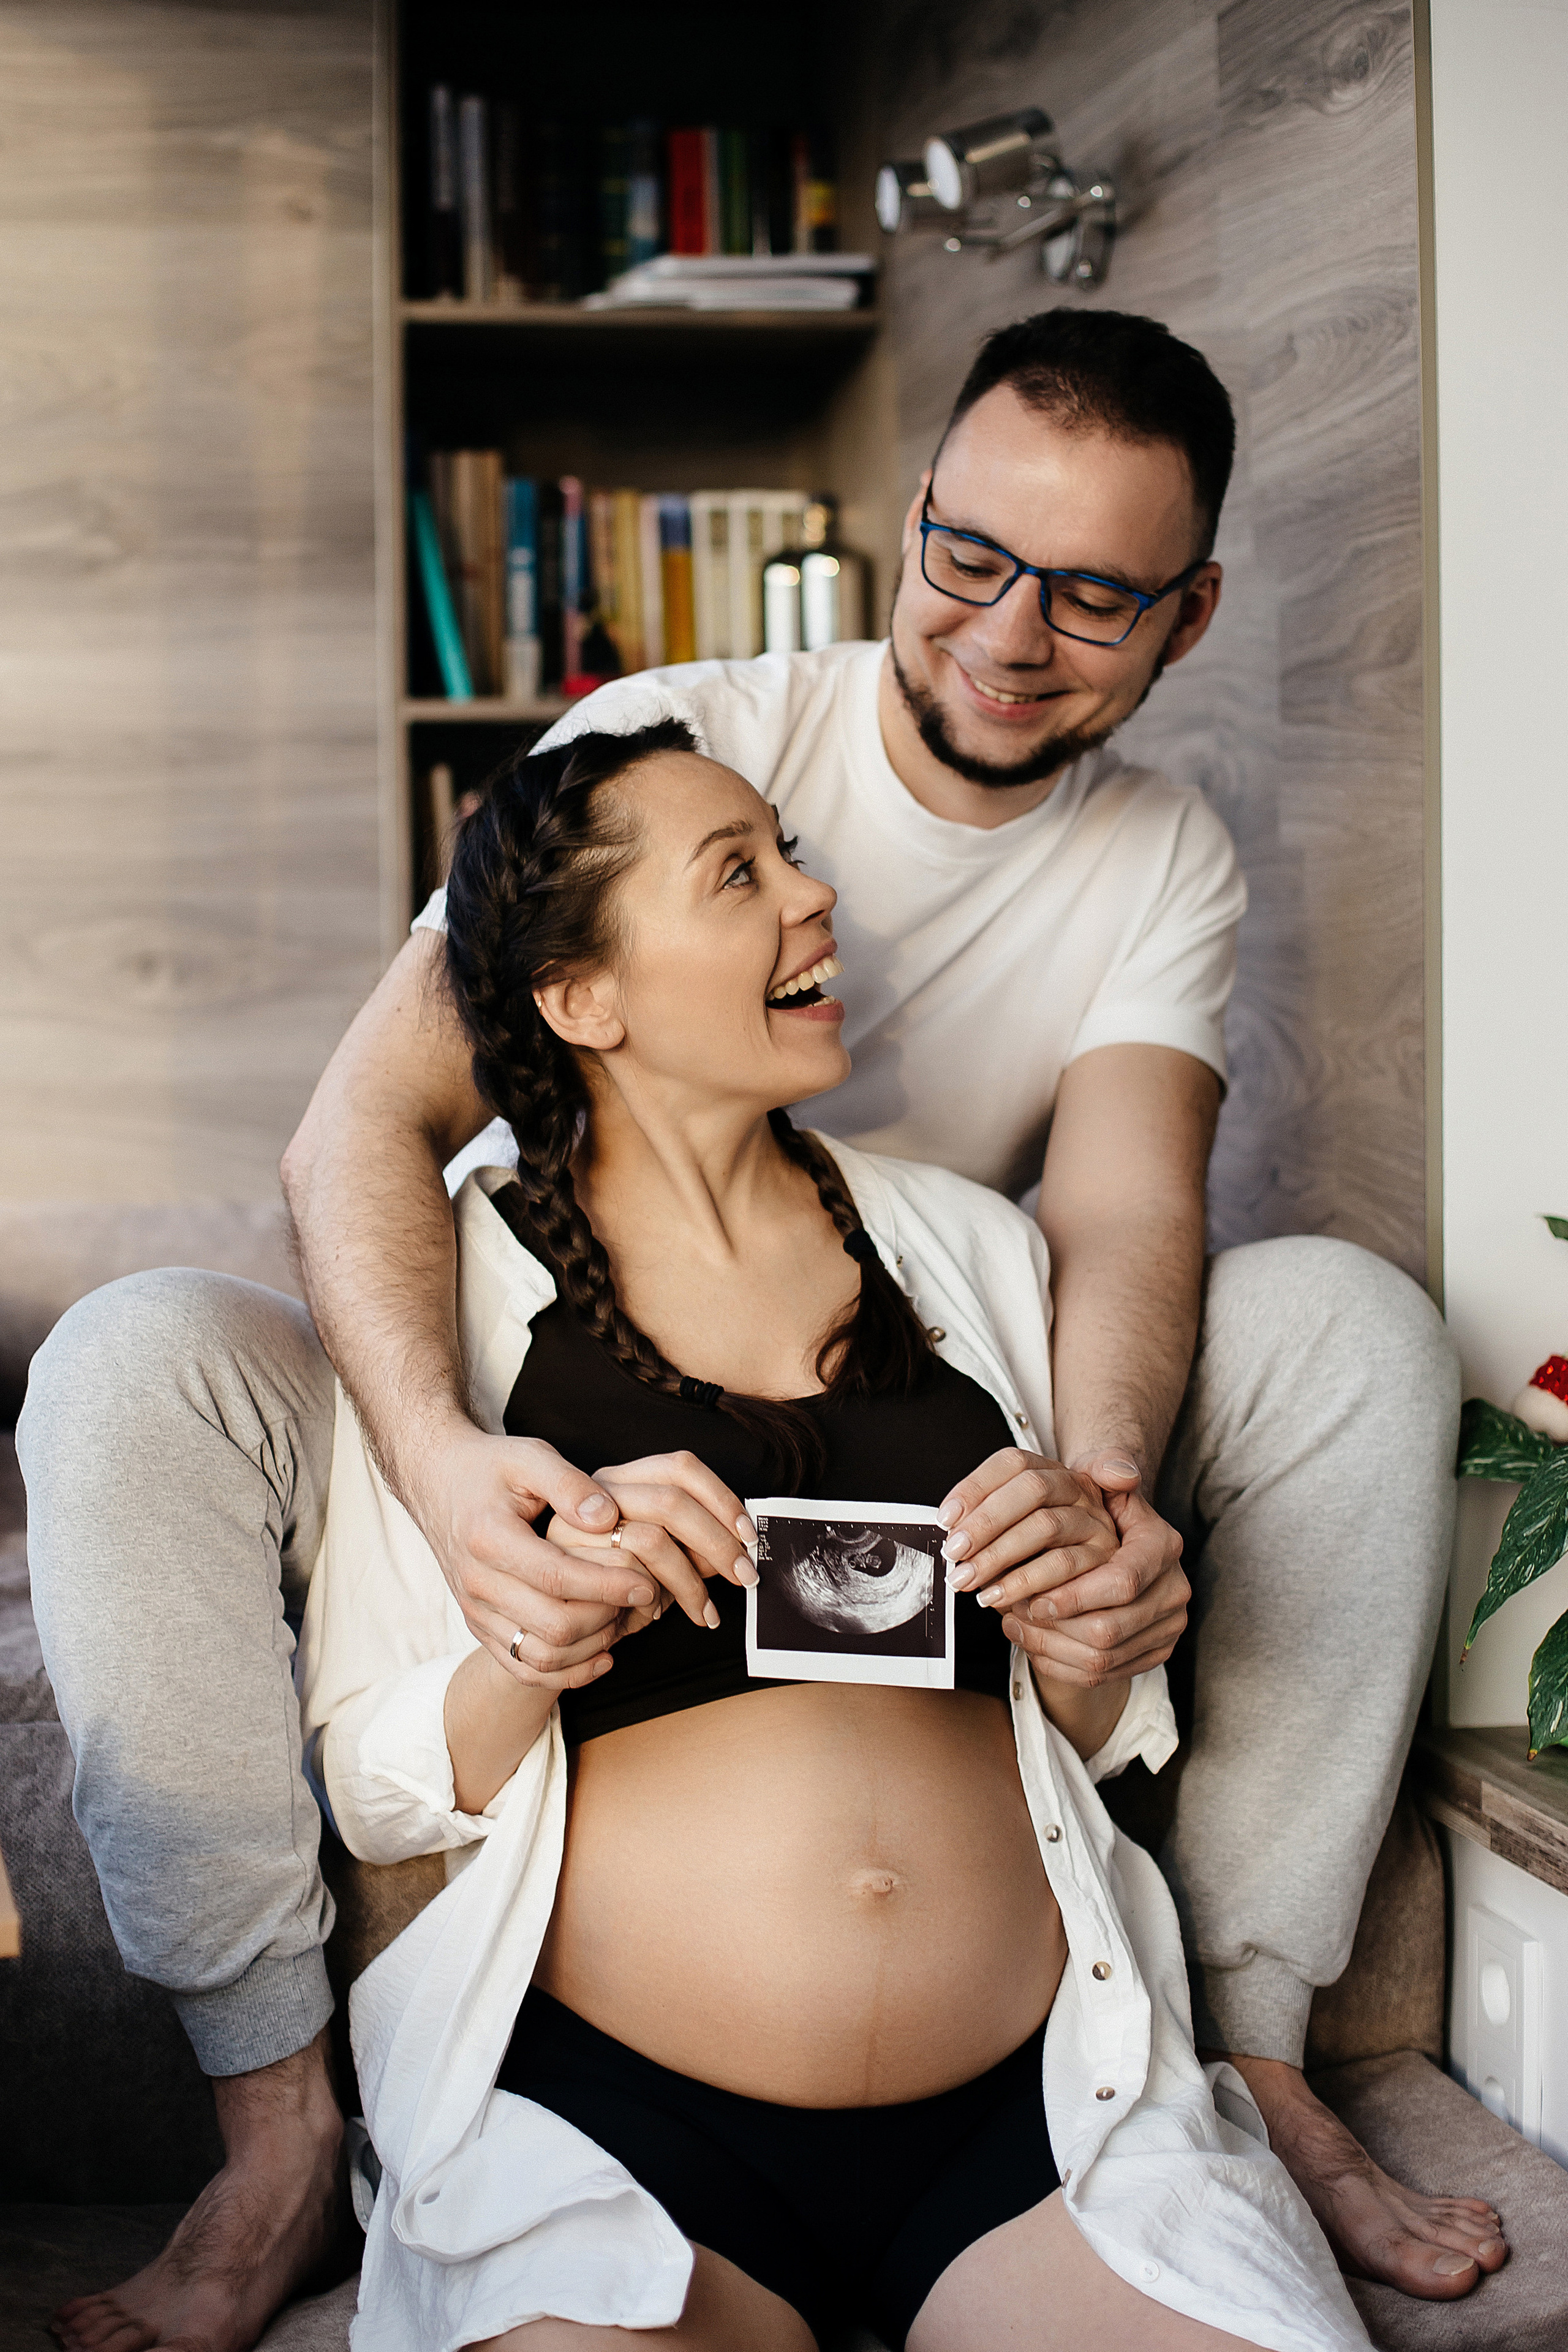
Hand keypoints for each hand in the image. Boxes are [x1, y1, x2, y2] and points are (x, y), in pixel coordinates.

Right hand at [409, 1417, 660, 1685]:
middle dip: (606, 1617)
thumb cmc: (490, 1467)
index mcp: (489, 1538)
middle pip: (554, 1626)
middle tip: (640, 1597)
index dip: (608, 1585)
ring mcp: (476, 1610)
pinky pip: (524, 1669)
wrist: (437, 1482)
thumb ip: (570, 1484)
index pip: (557, 1577)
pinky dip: (567, 1672)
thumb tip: (608, 1519)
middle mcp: (477, 1583)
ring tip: (623, 1619)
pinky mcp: (479, 1627)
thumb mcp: (530, 1456)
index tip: (646, 1582)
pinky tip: (603, 1654)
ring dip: (591, 1647)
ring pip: (541, 1657)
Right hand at [549, 1450, 758, 1632]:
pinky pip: (624, 1575)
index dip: (722, 1497)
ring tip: (703, 1610)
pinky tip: (659, 1615)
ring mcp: (576, 1524)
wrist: (556, 1618)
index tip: (748, 1535)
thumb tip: (740, 1545)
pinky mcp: (564, 1562)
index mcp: (625, 1478)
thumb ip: (693, 1545)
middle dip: (716, 1543)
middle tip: (743, 1576)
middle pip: (671, 1502)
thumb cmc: (619, 1586)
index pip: (681, 1466)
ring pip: (651, 1540)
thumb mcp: (663, 1559)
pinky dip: (652, 1597)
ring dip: (688, 1582)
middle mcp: (597, 1492)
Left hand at [1014, 1461, 1188, 1687]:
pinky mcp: (1150, 1654)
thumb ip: (1105, 1466)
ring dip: (1048, 1646)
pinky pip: (1100, 1674)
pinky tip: (1027, 1638)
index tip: (1032, 1598)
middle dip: (1053, 1627)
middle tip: (1010, 1613)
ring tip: (1009, 1622)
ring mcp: (1165, 1628)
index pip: (1122, 1582)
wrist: (1114, 1537)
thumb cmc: (1095, 1505)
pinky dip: (1056, 1663)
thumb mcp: (1098, 1478)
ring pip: (1101, 1658)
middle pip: (1108, 1630)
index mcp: (1163, 1546)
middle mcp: (1174, 1591)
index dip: (1073, 1596)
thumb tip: (1119, 1472)